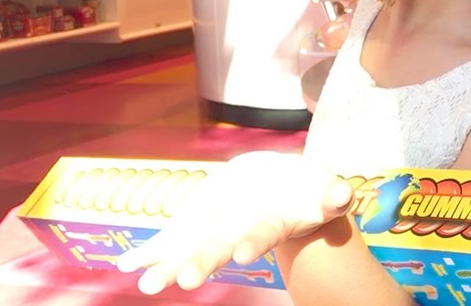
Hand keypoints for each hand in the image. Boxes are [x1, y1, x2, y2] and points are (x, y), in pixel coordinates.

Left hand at [117, 151, 353, 294]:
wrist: (279, 185)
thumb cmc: (304, 190)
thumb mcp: (324, 190)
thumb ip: (335, 194)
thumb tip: (345, 195)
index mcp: (268, 225)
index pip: (259, 235)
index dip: (250, 243)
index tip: (241, 256)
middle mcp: (238, 235)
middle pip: (219, 250)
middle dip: (201, 264)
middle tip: (183, 281)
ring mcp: (214, 232)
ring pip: (187, 252)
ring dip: (167, 267)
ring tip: (147, 284)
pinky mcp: (196, 224)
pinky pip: (168, 240)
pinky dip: (148, 253)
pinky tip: (125, 265)